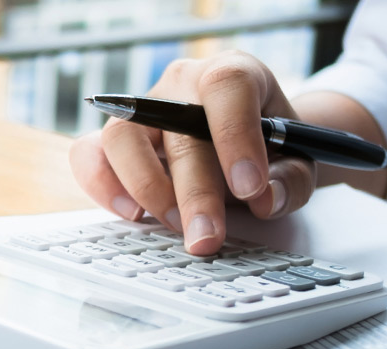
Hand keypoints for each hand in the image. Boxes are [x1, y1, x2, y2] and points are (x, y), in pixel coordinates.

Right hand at [70, 50, 317, 254]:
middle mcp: (181, 84)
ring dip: (147, 188)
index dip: (236, 136)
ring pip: (122, 137)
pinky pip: (88, 153)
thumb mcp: (298, 162)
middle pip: (176, 128)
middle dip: (194, 192)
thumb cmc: (270, 148)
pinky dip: (103, 185)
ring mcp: (142, 110)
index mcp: (234, 73)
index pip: (227, 86)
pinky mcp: (115, 140)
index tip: (249, 187)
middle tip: (208, 236)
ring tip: (176, 225)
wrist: (248, 145)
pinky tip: (133, 214)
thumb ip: (289, 181)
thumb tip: (265, 200)